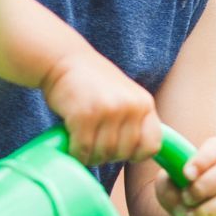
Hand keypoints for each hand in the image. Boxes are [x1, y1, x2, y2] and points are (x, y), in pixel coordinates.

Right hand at [40, 49, 161, 164]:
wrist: (63, 59)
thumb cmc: (92, 82)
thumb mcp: (124, 96)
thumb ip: (134, 120)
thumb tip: (138, 155)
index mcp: (144, 103)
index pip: (152, 145)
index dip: (135, 154)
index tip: (120, 150)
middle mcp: (131, 106)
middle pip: (123, 153)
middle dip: (107, 156)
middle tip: (94, 145)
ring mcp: (109, 110)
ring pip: (103, 154)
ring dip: (90, 155)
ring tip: (83, 142)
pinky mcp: (84, 115)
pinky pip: (83, 149)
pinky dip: (76, 152)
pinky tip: (71, 143)